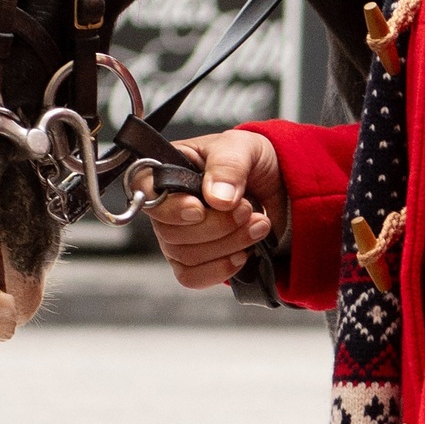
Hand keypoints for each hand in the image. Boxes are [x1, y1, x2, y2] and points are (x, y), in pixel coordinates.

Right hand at [145, 129, 286, 289]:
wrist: (279, 183)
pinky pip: (193, 276)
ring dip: (228, 244)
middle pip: (170, 231)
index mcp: (170, 168)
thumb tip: (218, 198)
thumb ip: (228, 166)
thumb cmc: (252, 158)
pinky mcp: (196, 259)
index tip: (198, 210)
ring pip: (185, 256)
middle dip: (216, 225)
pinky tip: (243, 253)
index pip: (144, 191)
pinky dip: (220, 268)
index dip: (169, 206)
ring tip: (259, 224)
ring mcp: (180, 234)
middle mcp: (169, 204)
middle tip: (248, 209)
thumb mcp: (244, 146)